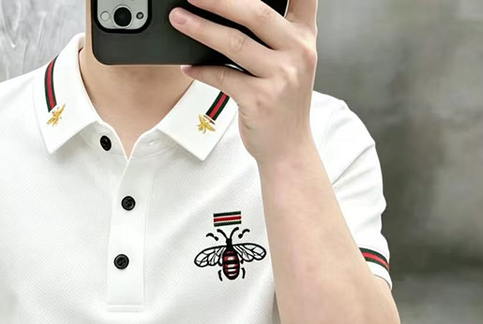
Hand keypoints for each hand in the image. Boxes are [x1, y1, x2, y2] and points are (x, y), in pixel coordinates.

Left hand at [168, 0, 318, 165]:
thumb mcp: (290, 64)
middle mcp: (298, 52)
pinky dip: (200, 70)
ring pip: (234, 43)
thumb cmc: (282, 105)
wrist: (288, 149)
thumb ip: (274, 36)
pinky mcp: (260, 100)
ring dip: (200, 29)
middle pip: (255, 13)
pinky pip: (223, 77)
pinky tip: (186, 66)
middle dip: (218, 0)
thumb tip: (228, 13)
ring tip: (178, 19)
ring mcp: (281, 77)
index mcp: (305, 37)